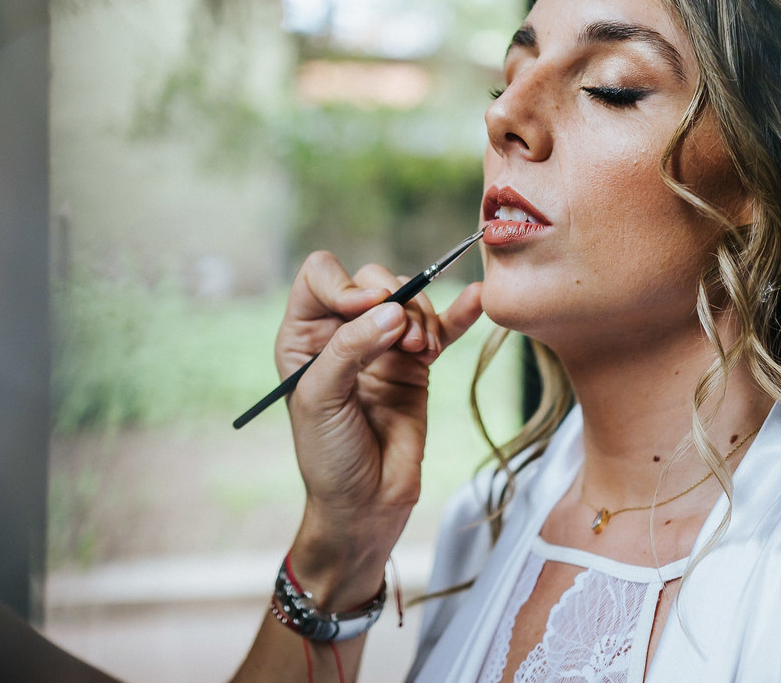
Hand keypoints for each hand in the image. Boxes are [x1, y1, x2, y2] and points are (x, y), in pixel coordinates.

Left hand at [273, 251, 482, 606]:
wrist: (366, 504)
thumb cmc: (328, 456)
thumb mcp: (321, 398)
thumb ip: (350, 349)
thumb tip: (392, 309)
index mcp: (304, 334)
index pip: (321, 277)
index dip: (345, 284)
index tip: (367, 308)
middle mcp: (341, 332)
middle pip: (373, 281)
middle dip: (394, 300)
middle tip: (405, 339)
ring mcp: (382, 346)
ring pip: (409, 300)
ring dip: (423, 318)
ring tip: (424, 352)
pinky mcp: (417, 365)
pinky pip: (441, 328)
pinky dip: (458, 313)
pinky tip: (476, 300)